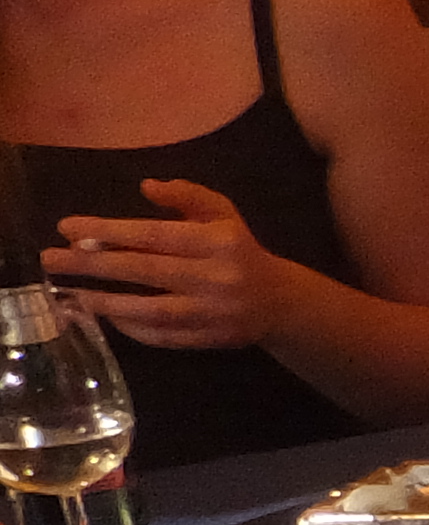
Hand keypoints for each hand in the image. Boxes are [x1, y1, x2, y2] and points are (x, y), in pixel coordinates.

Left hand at [50, 180, 301, 351]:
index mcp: (219, 241)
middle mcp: (216, 277)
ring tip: (72, 294)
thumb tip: (146, 186)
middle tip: (52, 260)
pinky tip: (107, 315)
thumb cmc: (241, 251)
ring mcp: (213, 312)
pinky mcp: (209, 339)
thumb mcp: (224, 215)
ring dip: (106, 302)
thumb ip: (188, 196)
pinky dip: (131, 326)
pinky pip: (162, 335)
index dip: (109, 232)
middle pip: (144, 270)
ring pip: (150, 308)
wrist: (280, 302)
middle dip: (93, 265)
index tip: (68, 228)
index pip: (154, 235)